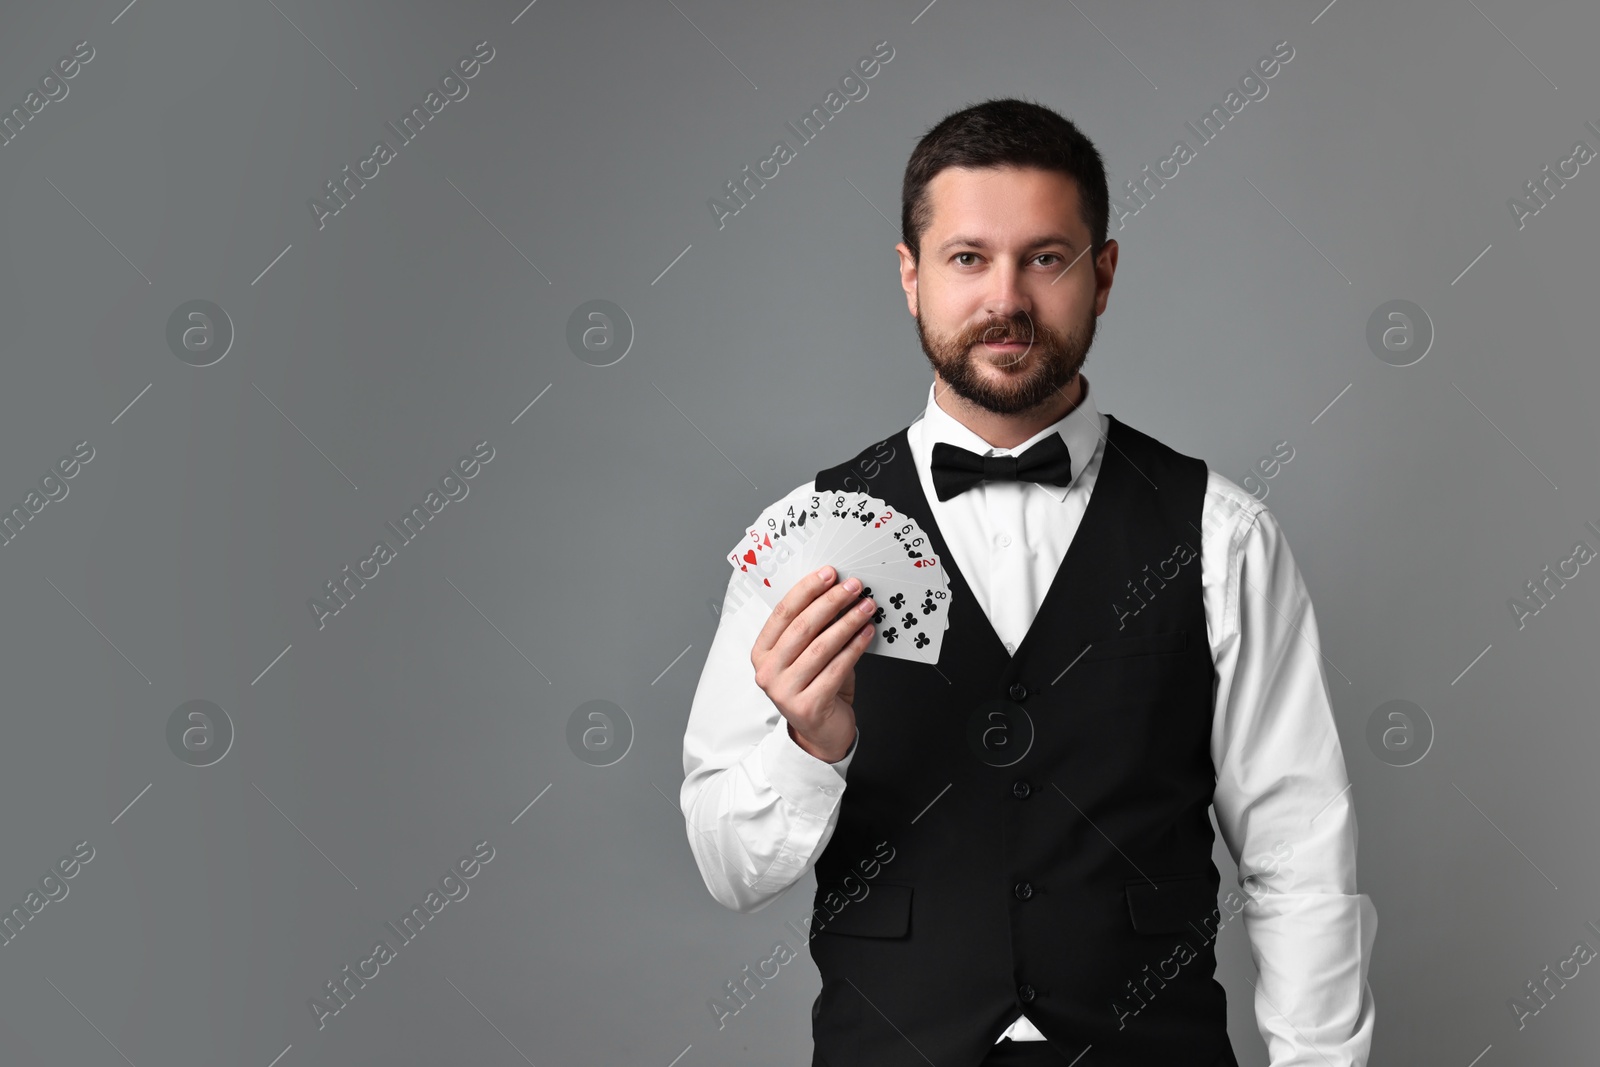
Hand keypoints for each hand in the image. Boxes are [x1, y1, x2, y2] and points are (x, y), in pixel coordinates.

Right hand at [751, 565, 874, 763]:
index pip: (782, 613)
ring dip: (847, 622)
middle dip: (831, 602)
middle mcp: (768, 672)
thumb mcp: (807, 655)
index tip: (829, 574)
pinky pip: (836, 669)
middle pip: (802, 627)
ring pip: (821, 647)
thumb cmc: (815, 688)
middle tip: (853, 587)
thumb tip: (838, 593)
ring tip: (866, 608)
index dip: (807, 590)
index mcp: (762, 653)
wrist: (821, 733)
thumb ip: (815, 629)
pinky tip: (866, 633)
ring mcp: (785, 691)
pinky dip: (855, 647)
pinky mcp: (807, 706)